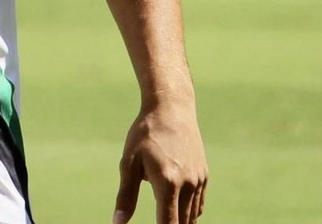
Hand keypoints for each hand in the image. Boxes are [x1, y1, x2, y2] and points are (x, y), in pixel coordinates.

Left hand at [114, 99, 207, 223]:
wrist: (172, 109)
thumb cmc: (145, 135)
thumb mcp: (129, 163)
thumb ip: (125, 196)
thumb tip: (117, 223)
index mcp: (168, 182)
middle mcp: (188, 184)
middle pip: (182, 223)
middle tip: (157, 222)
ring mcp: (198, 180)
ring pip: (192, 216)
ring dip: (179, 222)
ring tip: (165, 219)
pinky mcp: (204, 176)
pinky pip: (198, 205)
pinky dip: (188, 213)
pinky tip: (175, 209)